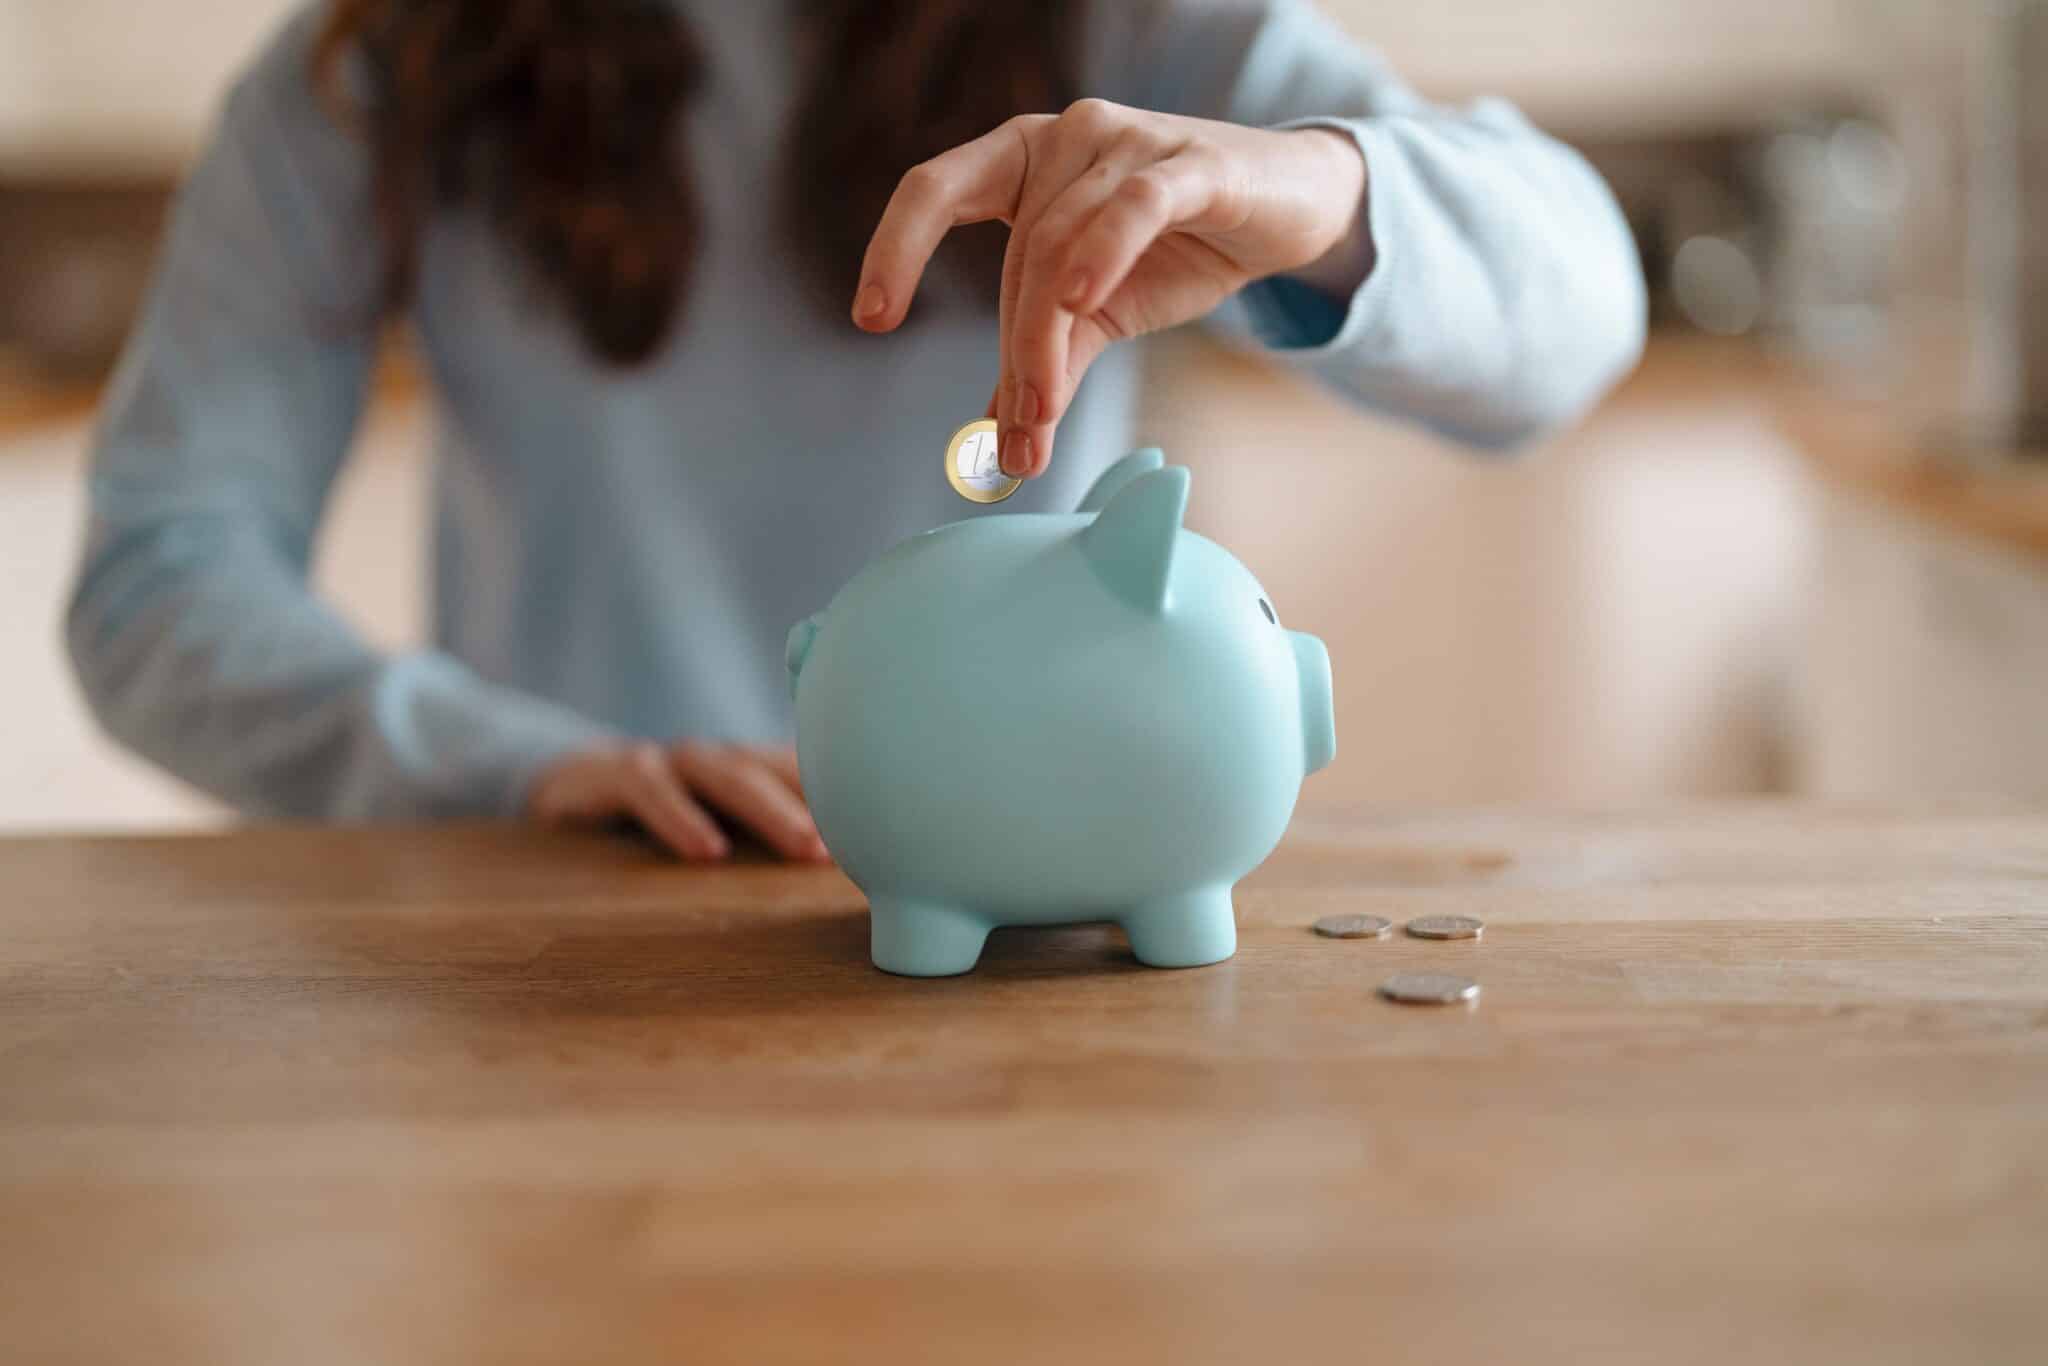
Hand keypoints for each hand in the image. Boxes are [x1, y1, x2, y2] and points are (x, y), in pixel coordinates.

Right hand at [526, 741, 829, 862]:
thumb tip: (846, 889)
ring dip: (770, 808)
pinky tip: (706, 852)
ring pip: (728, 774)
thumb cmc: (669, 817)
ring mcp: (672, 760)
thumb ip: (774, 847)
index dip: (849, 801)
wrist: (570, 786)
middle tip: (859, 847)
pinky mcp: (618, 771)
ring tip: (805, 846)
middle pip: (782, 772)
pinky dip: (680, 816)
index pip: (812, 776)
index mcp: (755, 771)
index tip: (890, 839)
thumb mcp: (722, 832)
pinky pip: (651, 786)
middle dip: (824, 805)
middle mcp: (721, 759)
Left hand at [854, 99, 1369, 477]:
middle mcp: (1066, 138)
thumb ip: (1048, 363)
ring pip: (1062, 244)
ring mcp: (1128, 141)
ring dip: (1046, 337)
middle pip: (1019, 253)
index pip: (935, 189)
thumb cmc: (1182, 247)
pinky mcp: (1193, 162)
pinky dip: (1100, 254)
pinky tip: (1080, 302)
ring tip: (1044, 410)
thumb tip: (1002, 447)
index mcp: (1023, 161)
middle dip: (1016, 352)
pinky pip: (1132, 206)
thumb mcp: (1101, 312)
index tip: (870, 316)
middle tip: (1019, 434)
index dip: (894, 247)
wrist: (1291, 209)